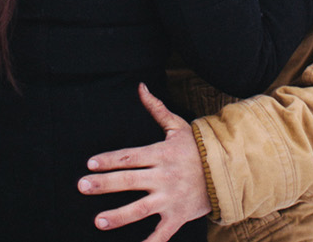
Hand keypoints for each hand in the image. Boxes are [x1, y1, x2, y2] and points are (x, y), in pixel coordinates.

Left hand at [78, 84, 208, 240]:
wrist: (230, 172)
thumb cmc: (199, 148)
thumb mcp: (178, 126)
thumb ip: (156, 109)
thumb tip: (140, 86)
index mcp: (160, 154)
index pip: (129, 156)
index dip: (108, 159)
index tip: (89, 164)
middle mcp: (164, 177)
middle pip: (129, 180)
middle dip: (104, 184)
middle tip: (82, 187)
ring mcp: (171, 198)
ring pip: (141, 208)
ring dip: (118, 216)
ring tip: (98, 221)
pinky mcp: (179, 216)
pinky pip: (162, 232)